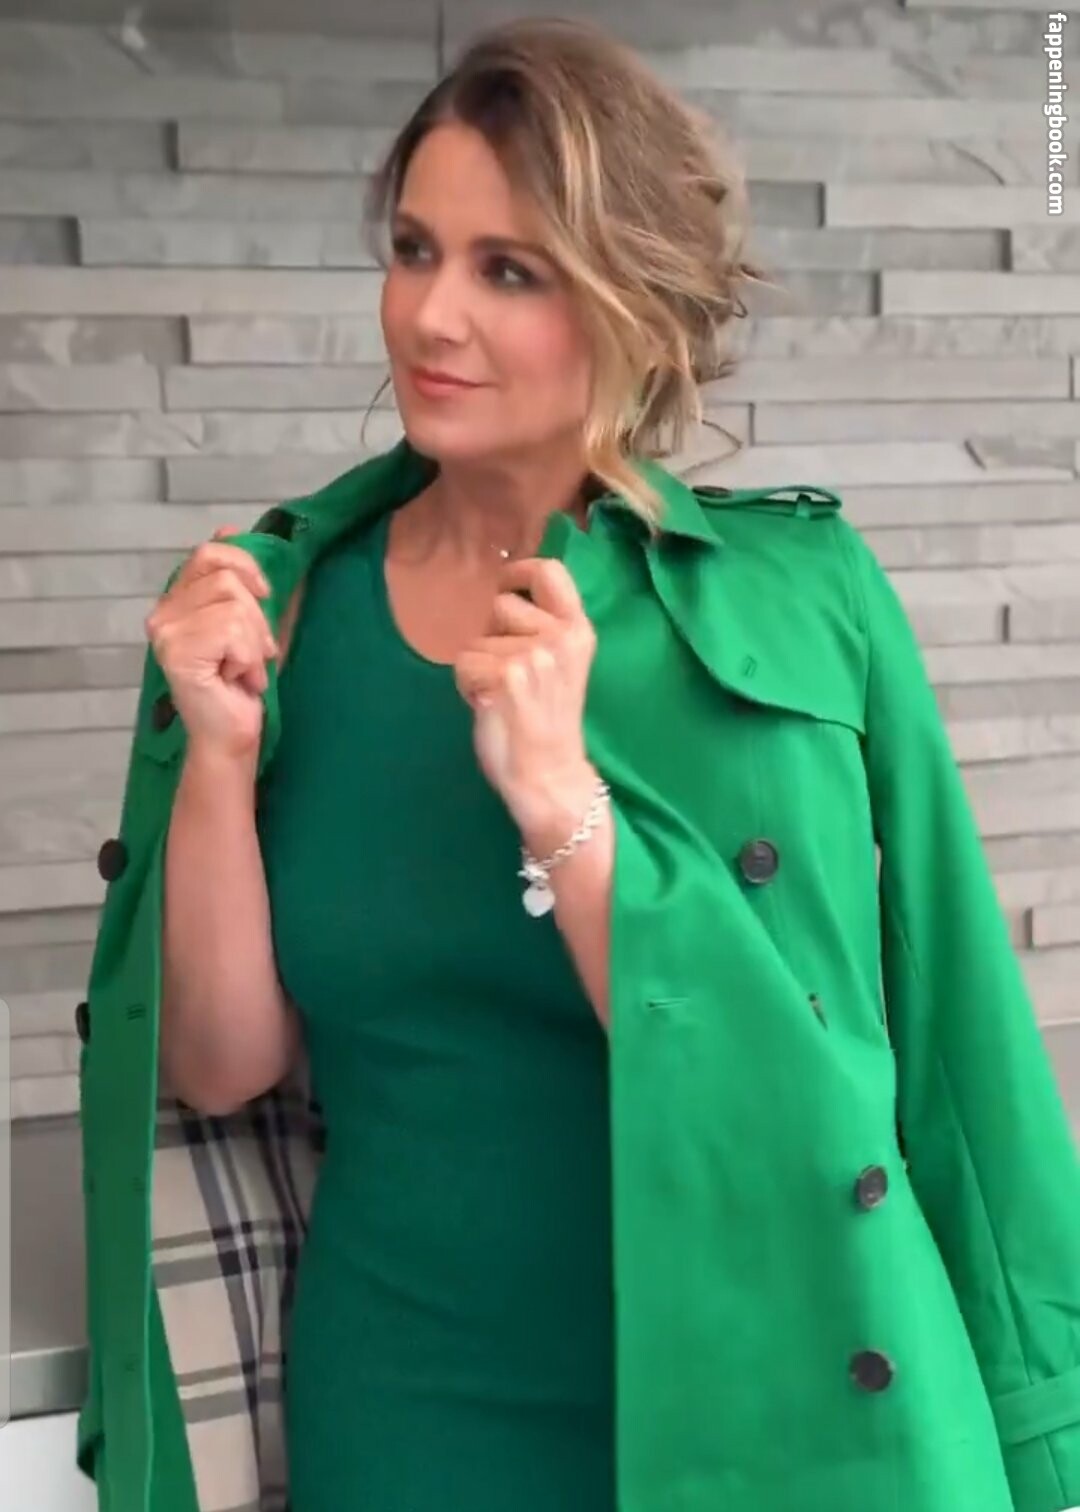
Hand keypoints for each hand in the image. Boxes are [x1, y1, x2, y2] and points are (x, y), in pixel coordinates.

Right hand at [145, 524, 277, 762]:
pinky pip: (232, 631)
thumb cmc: (244, 683)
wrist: (234, 734)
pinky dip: (248, 658)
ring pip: (233, 605)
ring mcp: (165, 632)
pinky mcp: (177, 652)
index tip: (264, 595)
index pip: (209, 552)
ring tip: (244, 670)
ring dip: (254, 644)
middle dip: (256, 619)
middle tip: (252, 654)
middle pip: (227, 579)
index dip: (246, 567)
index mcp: (177, 599)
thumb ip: (241, 578)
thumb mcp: (252, 620)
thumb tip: (229, 528)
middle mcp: (163, 612)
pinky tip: (237, 680)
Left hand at [453, 557, 598, 840]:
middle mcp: (559, 637)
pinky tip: (491, 707)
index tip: (506, 584)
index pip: (550, 572)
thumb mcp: (560, 664)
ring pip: (477, 639)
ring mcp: (532, 656)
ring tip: (503, 695)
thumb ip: (542, 628)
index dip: (519, 571)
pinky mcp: (504, 676)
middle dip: (493, 633)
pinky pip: (463, 663)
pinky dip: (467, 686)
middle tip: (509, 672)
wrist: (549, 776)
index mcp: (579, 631)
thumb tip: (502, 593)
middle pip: (500, 604)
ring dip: (480, 665)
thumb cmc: (549, 722)